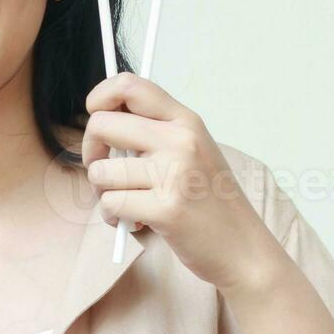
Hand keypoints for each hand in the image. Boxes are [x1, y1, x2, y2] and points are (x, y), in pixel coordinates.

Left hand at [82, 73, 288, 294]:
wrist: (242, 247)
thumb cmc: (210, 201)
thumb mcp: (191, 150)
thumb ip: (154, 130)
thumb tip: (103, 119)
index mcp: (185, 121)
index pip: (130, 85)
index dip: (99, 97)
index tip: (95, 115)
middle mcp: (180, 140)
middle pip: (101, 124)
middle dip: (91, 152)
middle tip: (107, 172)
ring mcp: (174, 174)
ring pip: (100, 171)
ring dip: (103, 193)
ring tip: (128, 203)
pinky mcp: (165, 209)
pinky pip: (110, 204)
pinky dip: (113, 217)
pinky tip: (135, 221)